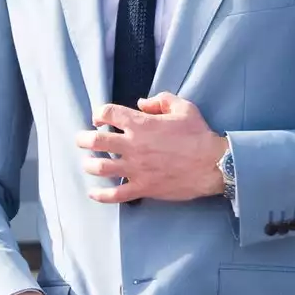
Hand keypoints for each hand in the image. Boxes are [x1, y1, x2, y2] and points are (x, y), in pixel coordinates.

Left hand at [75, 92, 227, 203]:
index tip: (99, 119)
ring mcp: (136, 168)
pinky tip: (93, 192)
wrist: (213, 165)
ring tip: (88, 163)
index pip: (108, 113)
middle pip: (96, 141)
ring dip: (89, 164)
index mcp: (141, 123)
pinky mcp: (143, 187)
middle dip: (83, 139)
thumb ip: (160, 100)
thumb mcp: (183, 107)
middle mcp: (134, 145)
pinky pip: (115, 194)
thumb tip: (141, 103)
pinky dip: (101, 195)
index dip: (99, 113)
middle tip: (81, 140)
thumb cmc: (198, 135)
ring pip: (101, 167)